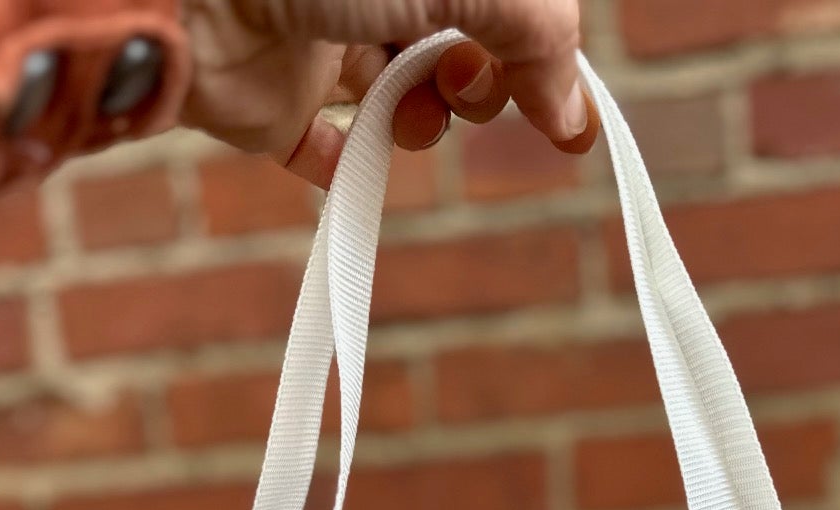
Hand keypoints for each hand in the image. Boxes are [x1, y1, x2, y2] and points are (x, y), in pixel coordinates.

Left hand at [181, 0, 595, 187]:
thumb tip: (573, 114)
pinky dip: (348, 164)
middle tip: (466, 87)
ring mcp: (315, 36)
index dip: (535, 52)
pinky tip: (359, 161)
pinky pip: (322, 147)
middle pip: (455, 46)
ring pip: (397, 96)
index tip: (561, 111)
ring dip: (423, 119)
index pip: (501, 4)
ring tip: (413, 117)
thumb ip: (538, 32)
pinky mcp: (267, 100)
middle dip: (479, 79)